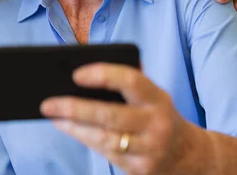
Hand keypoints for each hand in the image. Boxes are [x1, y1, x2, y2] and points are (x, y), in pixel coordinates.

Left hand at [41, 63, 198, 174]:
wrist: (188, 155)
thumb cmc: (156, 115)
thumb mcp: (151, 95)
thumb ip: (127, 81)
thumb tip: (82, 71)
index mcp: (157, 98)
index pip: (131, 81)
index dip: (103, 75)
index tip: (76, 74)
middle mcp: (156, 124)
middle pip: (110, 115)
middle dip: (74, 108)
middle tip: (48, 103)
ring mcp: (149, 150)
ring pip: (104, 139)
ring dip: (73, 127)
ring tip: (52, 115)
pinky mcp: (140, 169)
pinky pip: (106, 154)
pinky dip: (83, 139)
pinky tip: (67, 128)